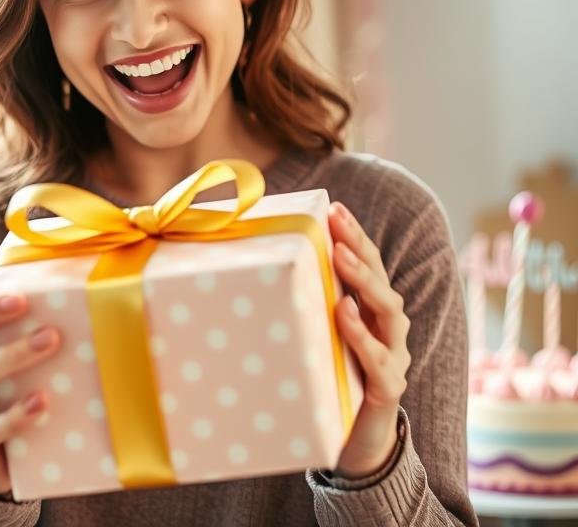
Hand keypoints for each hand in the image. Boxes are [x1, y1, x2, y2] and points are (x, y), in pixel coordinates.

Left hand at [328, 201, 410, 478]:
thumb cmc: (333, 381)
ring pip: (388, 312)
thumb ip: (306, 309)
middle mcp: (389, 330)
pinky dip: (363, 336)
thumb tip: (260, 273)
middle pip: (380, 280)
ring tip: (341, 256)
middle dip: (360, 248)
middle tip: (337, 222)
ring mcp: (393, 358)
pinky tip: (344, 315)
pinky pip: (380, 360)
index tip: (333, 207)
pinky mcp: (388, 390)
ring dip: (363, 282)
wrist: (355, 445)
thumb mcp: (319, 340)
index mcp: (372, 314)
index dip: (355, 236)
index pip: (368, 267)